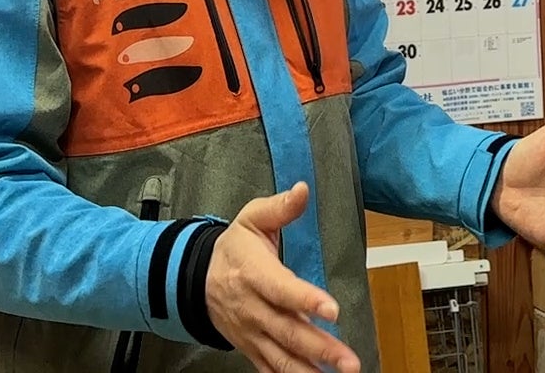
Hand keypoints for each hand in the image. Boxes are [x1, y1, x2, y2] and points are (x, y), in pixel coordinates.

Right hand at [205, 182, 360, 372]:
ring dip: (311, 371)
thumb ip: (279, 208)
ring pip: (282, 357)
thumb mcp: (252, 220)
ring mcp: (252, 332)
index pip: (282, 289)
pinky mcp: (252, 348)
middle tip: (349, 361)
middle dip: (321, 348)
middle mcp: (253, 308)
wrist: (195, 280)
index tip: (332, 310)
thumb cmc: (233, 248)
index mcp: (254, 273)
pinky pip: (271, 369)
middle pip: (288, 331)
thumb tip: (303, 190)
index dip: (306, 299)